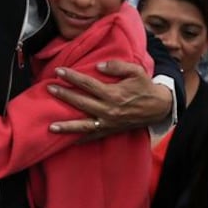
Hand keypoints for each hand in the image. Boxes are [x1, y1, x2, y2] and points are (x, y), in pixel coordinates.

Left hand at [47, 61, 170, 135]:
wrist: (159, 108)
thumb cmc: (145, 87)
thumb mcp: (136, 72)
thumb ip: (117, 66)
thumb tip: (99, 66)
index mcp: (113, 94)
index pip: (87, 84)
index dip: (72, 77)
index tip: (58, 71)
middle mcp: (108, 110)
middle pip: (81, 102)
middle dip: (63, 95)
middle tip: (48, 88)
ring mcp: (109, 123)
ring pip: (84, 126)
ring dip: (67, 126)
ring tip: (51, 127)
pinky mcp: (111, 131)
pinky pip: (93, 136)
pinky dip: (81, 139)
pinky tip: (69, 141)